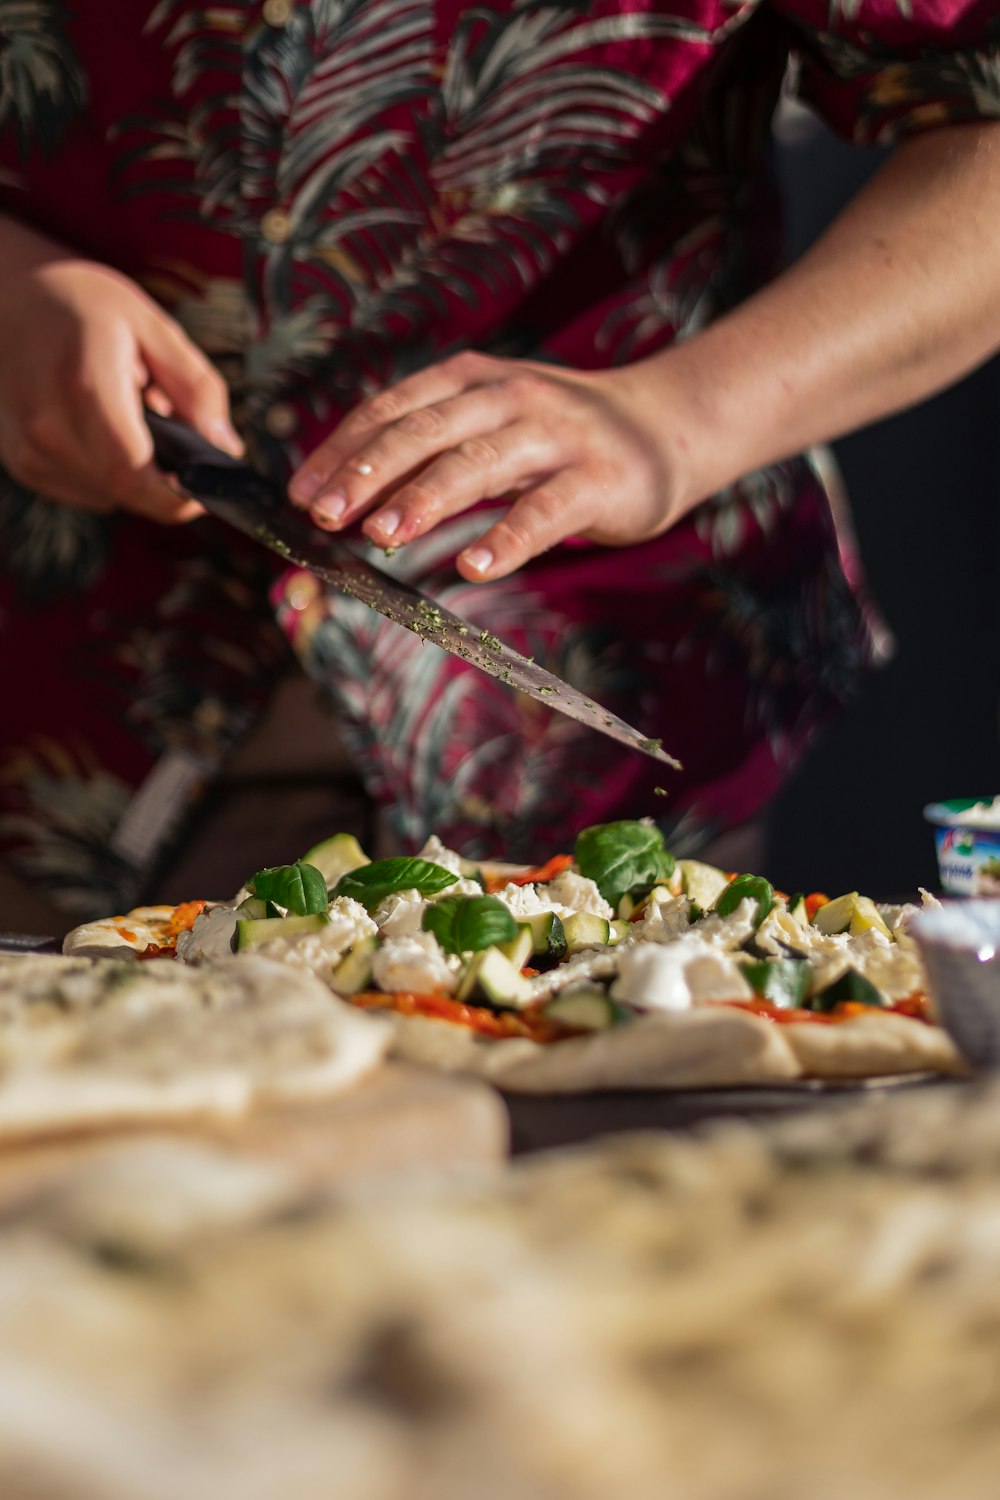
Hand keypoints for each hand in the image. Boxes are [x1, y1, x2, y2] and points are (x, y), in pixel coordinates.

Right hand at [0, 218, 241, 521]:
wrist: (9, 297)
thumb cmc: (82, 305)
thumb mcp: (152, 326)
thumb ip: (197, 388)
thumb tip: (226, 448)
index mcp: (85, 386)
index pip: (134, 475)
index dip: (177, 498)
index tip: (205, 492)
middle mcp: (48, 426)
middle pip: (127, 492)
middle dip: (161, 476)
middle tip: (164, 426)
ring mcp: (29, 449)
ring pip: (109, 496)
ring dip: (132, 472)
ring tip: (124, 417)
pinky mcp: (22, 463)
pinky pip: (86, 490)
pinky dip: (104, 471)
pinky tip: (97, 427)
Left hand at [288, 352, 699, 578]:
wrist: (667, 425)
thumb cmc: (562, 437)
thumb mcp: (493, 425)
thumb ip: (435, 450)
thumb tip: (351, 497)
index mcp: (474, 380)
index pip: (394, 409)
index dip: (344, 450)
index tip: (300, 493)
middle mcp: (510, 397)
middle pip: (426, 431)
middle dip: (369, 472)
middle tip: (325, 515)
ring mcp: (556, 435)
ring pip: (478, 464)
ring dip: (425, 500)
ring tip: (382, 537)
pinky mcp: (598, 478)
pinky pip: (545, 510)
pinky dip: (506, 538)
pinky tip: (473, 566)